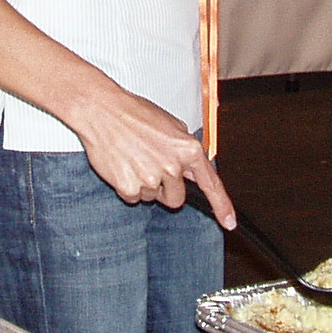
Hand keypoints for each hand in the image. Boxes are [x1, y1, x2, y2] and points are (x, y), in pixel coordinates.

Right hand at [74, 85, 236, 227]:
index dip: (222, 206)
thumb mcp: (171, 124)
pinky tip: (122, 165)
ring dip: (144, 184)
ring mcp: (151, 178)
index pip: (211, 184)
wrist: (102, 110)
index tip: (229, 222)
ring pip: (152, 198)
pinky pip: (133, 198)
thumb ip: (184, 149)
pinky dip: (127, 186)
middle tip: (151, 167)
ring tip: (133, 158)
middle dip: (166, 190)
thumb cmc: (133, 113)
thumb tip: (190, 167)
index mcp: (187, 149)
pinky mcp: (130, 186)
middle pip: (177, 198)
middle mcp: (172, 166)